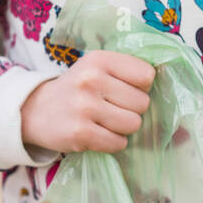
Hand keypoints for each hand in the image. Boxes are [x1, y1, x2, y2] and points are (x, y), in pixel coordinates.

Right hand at [20, 50, 154, 153]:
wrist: (35, 111)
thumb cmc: (77, 88)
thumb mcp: (96, 67)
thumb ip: (126, 70)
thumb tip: (166, 80)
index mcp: (99, 59)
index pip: (146, 75)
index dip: (141, 87)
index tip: (126, 89)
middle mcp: (91, 79)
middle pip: (142, 103)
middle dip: (132, 109)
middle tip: (113, 108)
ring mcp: (84, 107)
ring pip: (133, 124)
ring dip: (124, 128)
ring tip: (106, 122)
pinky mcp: (80, 133)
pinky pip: (118, 143)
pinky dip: (113, 142)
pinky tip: (98, 134)